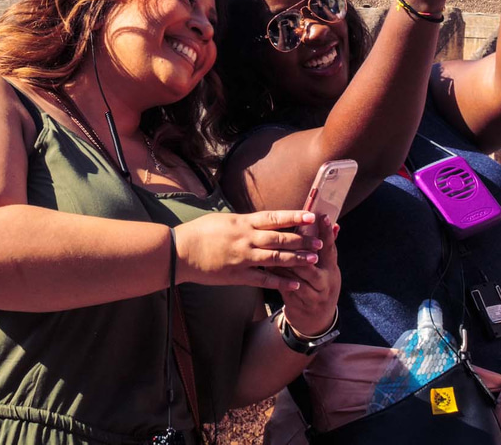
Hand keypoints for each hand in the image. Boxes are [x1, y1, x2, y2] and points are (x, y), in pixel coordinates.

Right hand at [174, 210, 323, 292]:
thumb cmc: (198, 233)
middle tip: (320, 242)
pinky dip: (280, 282)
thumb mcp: (223, 220)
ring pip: (276, 259)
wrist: (179, 252)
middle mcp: (246, 239)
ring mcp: (243, 258)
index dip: (294, 217)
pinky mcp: (237, 275)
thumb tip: (259, 221)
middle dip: (302, 241)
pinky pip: (263, 280)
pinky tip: (294, 284)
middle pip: (280, 239)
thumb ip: (243, 222)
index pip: (273, 218)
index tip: (311, 216)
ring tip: (314, 261)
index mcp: (242, 223)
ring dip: (296, 260)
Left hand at [278, 214, 340, 336]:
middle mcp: (326, 281)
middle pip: (313, 260)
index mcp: (332, 269)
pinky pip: (287, 286)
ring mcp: (314, 294)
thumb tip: (334, 223)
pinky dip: (278, 275)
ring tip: (272, 245)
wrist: (315, 321)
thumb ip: (326, 248)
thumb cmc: (319, 286)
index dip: (326, 232)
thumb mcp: (327, 269)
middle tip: (289, 230)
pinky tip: (268, 265)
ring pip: (298, 274)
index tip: (322, 216)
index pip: (330, 247)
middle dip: (300, 246)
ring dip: (285, 259)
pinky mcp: (300, 302)